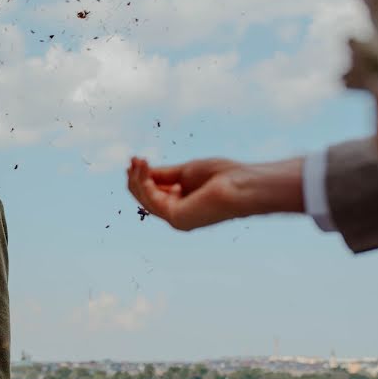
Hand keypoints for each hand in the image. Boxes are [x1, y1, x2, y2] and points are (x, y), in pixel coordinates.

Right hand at [127, 156, 249, 230]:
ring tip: (138, 160)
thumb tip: (141, 170)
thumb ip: (164, 174)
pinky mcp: (175, 217)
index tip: (136, 160)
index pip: (155, 194)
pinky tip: (144, 166)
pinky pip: (151, 198)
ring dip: (138, 178)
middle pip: (146, 199)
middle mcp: (177, 215)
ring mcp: (176, 219)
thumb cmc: (224, 176)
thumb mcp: (186, 171)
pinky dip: (145, 181)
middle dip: (137, 180)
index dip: (143, 178)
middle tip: (133, 160)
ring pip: (146, 199)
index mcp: (183, 204)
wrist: (244, 185)